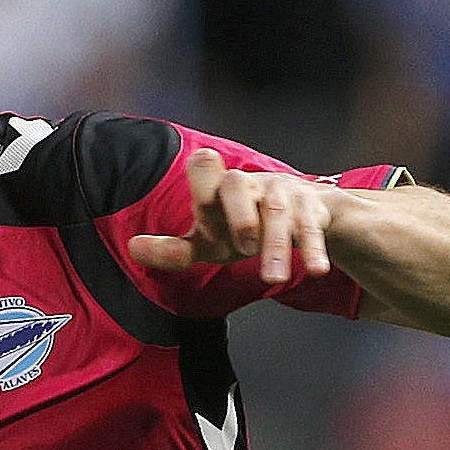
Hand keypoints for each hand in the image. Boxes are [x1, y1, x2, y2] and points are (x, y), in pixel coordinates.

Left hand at [127, 146, 332, 287]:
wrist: (302, 215)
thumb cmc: (243, 228)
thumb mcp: (209, 242)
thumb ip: (174, 249)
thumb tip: (133, 248)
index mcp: (218, 190)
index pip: (204, 170)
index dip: (202, 180)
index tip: (202, 203)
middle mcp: (248, 185)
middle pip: (238, 186)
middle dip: (240, 215)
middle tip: (243, 248)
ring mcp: (282, 195)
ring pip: (277, 214)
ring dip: (276, 245)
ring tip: (273, 279)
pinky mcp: (311, 210)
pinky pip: (312, 229)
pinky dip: (314, 249)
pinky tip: (316, 271)